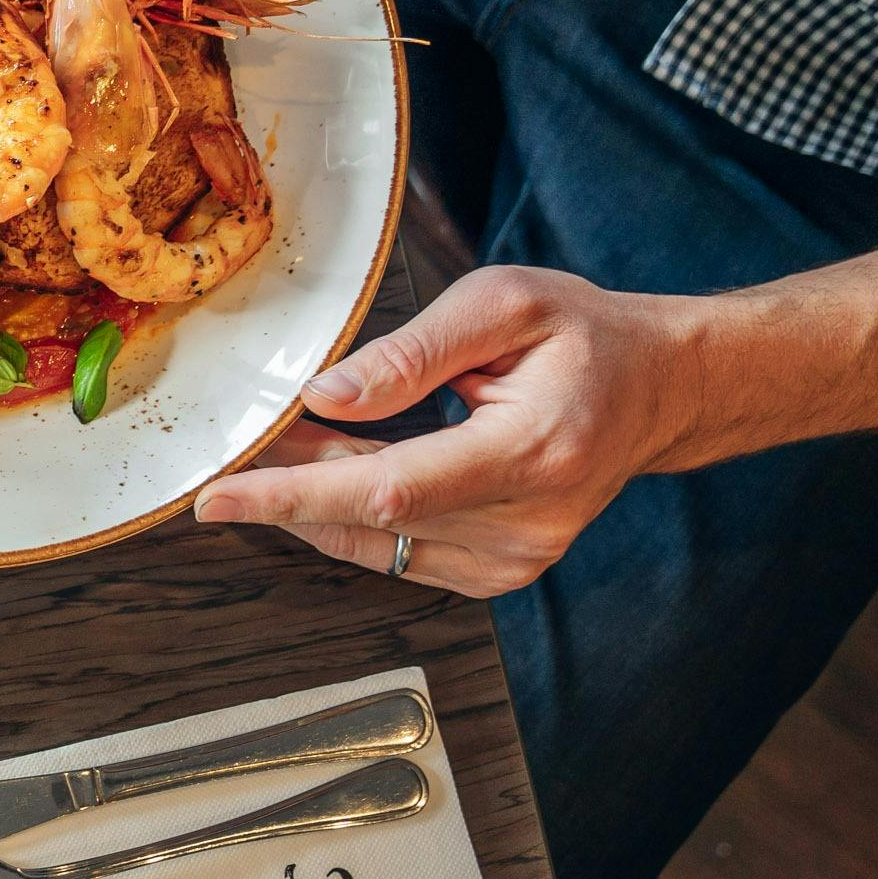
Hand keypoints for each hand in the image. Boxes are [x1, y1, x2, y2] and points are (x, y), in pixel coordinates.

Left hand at [192, 265, 712, 596]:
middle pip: (370, 519)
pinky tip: (339, 467)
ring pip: (375, 540)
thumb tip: (324, 397)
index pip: (388, 490)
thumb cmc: (585, 338)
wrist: (660, 391)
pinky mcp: (501, 574)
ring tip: (296, 439)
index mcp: (533, 451)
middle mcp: (527, 523)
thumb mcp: (503, 304)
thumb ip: (411, 351)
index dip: (292, 495)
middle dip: (290, 480)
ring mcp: (516, 560)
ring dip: (317, 496)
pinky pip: (398, 551)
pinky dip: (354, 513)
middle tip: (249, 435)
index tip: (218, 498)